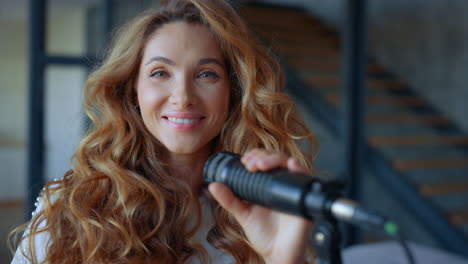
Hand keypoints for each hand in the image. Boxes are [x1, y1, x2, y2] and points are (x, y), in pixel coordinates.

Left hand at [208, 149, 311, 263]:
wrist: (278, 254)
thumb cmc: (264, 235)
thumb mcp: (243, 213)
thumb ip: (229, 199)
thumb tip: (213, 186)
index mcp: (268, 185)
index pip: (265, 161)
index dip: (256, 155)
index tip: (244, 160)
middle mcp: (282, 185)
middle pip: (277, 159)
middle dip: (263, 156)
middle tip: (250, 164)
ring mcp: (293, 190)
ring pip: (290, 163)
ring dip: (275, 159)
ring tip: (261, 165)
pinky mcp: (303, 198)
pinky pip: (305, 179)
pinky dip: (298, 169)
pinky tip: (291, 165)